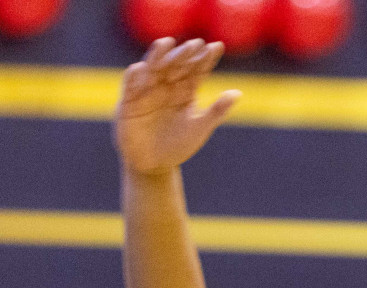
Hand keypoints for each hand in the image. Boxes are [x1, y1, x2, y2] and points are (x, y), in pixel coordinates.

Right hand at [115, 38, 240, 174]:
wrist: (154, 165)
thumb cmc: (178, 145)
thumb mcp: (199, 128)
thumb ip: (216, 111)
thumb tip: (237, 93)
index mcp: (185, 90)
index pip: (196, 70)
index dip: (205, 58)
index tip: (217, 47)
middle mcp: (166, 85)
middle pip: (176, 65)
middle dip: (185, 54)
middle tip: (195, 44)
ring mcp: (147, 91)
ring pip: (153, 68)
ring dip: (158, 55)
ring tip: (166, 43)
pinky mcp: (129, 101)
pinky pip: (130, 85)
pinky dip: (133, 76)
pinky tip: (140, 68)